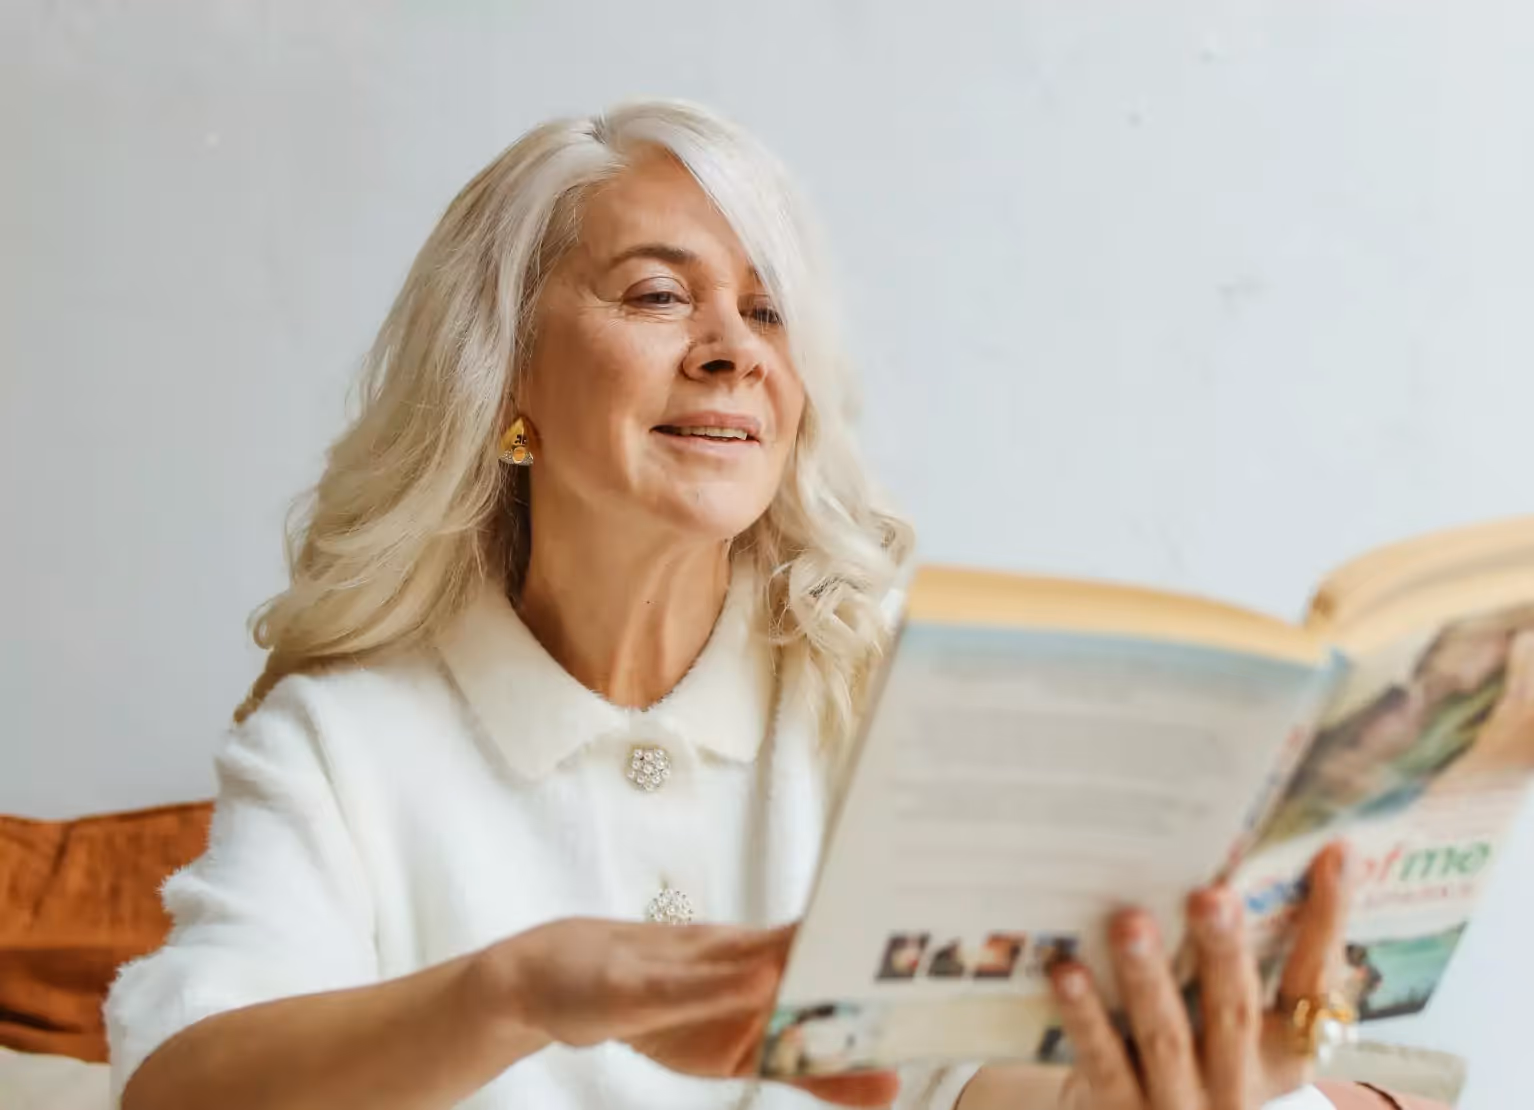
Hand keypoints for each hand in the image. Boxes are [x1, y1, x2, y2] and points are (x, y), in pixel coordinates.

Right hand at [483, 918, 898, 1106]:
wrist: (552, 980)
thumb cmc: (656, 1006)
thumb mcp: (739, 1053)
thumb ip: (811, 1071)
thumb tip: (887, 1086)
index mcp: (766, 973)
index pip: (838, 966)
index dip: (887, 962)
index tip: (946, 965)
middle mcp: (734, 958)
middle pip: (805, 952)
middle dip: (859, 951)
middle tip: (919, 954)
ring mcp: (685, 966)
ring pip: (751, 961)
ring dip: (801, 957)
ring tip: (855, 956)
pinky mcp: (637, 987)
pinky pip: (684, 988)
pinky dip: (723, 986)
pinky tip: (759, 987)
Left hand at [1048, 842, 1351, 1109]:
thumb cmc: (1199, 1067)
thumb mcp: (1242, 1035)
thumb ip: (1238, 965)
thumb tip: (1242, 858)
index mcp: (1282, 1054)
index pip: (1313, 983)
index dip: (1328, 921)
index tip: (1335, 853)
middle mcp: (1238, 1083)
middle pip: (1233, 1011)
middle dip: (1223, 951)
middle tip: (1210, 895)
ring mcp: (1178, 1101)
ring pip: (1165, 1035)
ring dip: (1148, 977)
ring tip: (1131, 924)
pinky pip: (1102, 1059)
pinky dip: (1085, 1015)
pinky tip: (1068, 971)